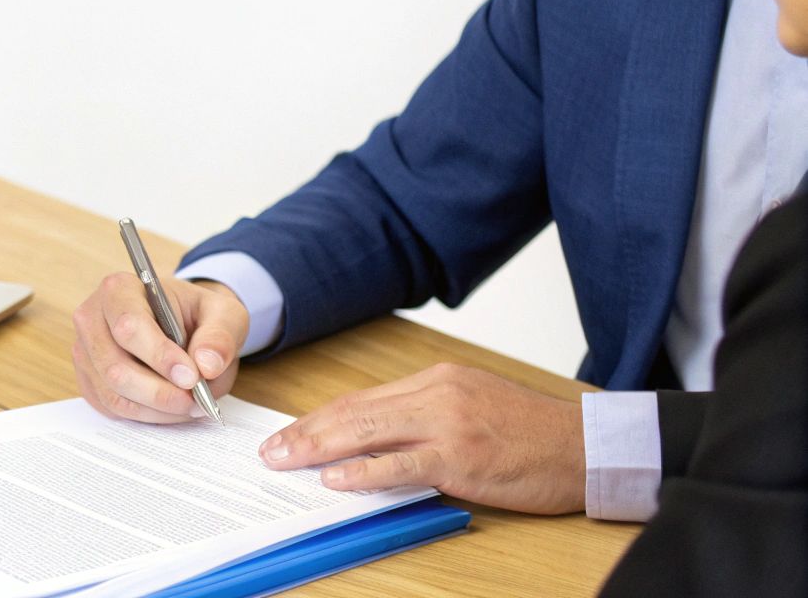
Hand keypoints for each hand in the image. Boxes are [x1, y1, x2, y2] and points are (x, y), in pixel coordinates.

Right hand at [72, 272, 248, 422]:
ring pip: (114, 394)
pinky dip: (147, 415)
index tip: (191, 377)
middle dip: (160, 392)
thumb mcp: (224, 313)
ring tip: (190, 405)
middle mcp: (92, 319)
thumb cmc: (196, 314)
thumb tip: (207, 365)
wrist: (180, 323)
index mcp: (119, 290)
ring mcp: (86, 352)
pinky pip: (113, 409)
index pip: (129, 327)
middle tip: (196, 400)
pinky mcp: (89, 380)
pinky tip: (172, 407)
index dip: (159, 356)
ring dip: (157, 408)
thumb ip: (220, 336)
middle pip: (116, 368)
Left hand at [257, 363, 584, 513]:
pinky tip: (337, 479)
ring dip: (319, 449)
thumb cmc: (532, 433)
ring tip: (286, 462)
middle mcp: (436, 393)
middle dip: (306, 432)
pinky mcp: (461, 454)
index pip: (361, 398)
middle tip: (272, 450)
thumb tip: (374, 440)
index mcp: (436, 379)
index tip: (290, 433)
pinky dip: (365, 472)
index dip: (320, 418)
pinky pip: (402, 463)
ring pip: (368, 431)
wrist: (587, 445)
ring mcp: (448, 422)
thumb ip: (425, 416)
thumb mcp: (472, 406)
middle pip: (354, 411)